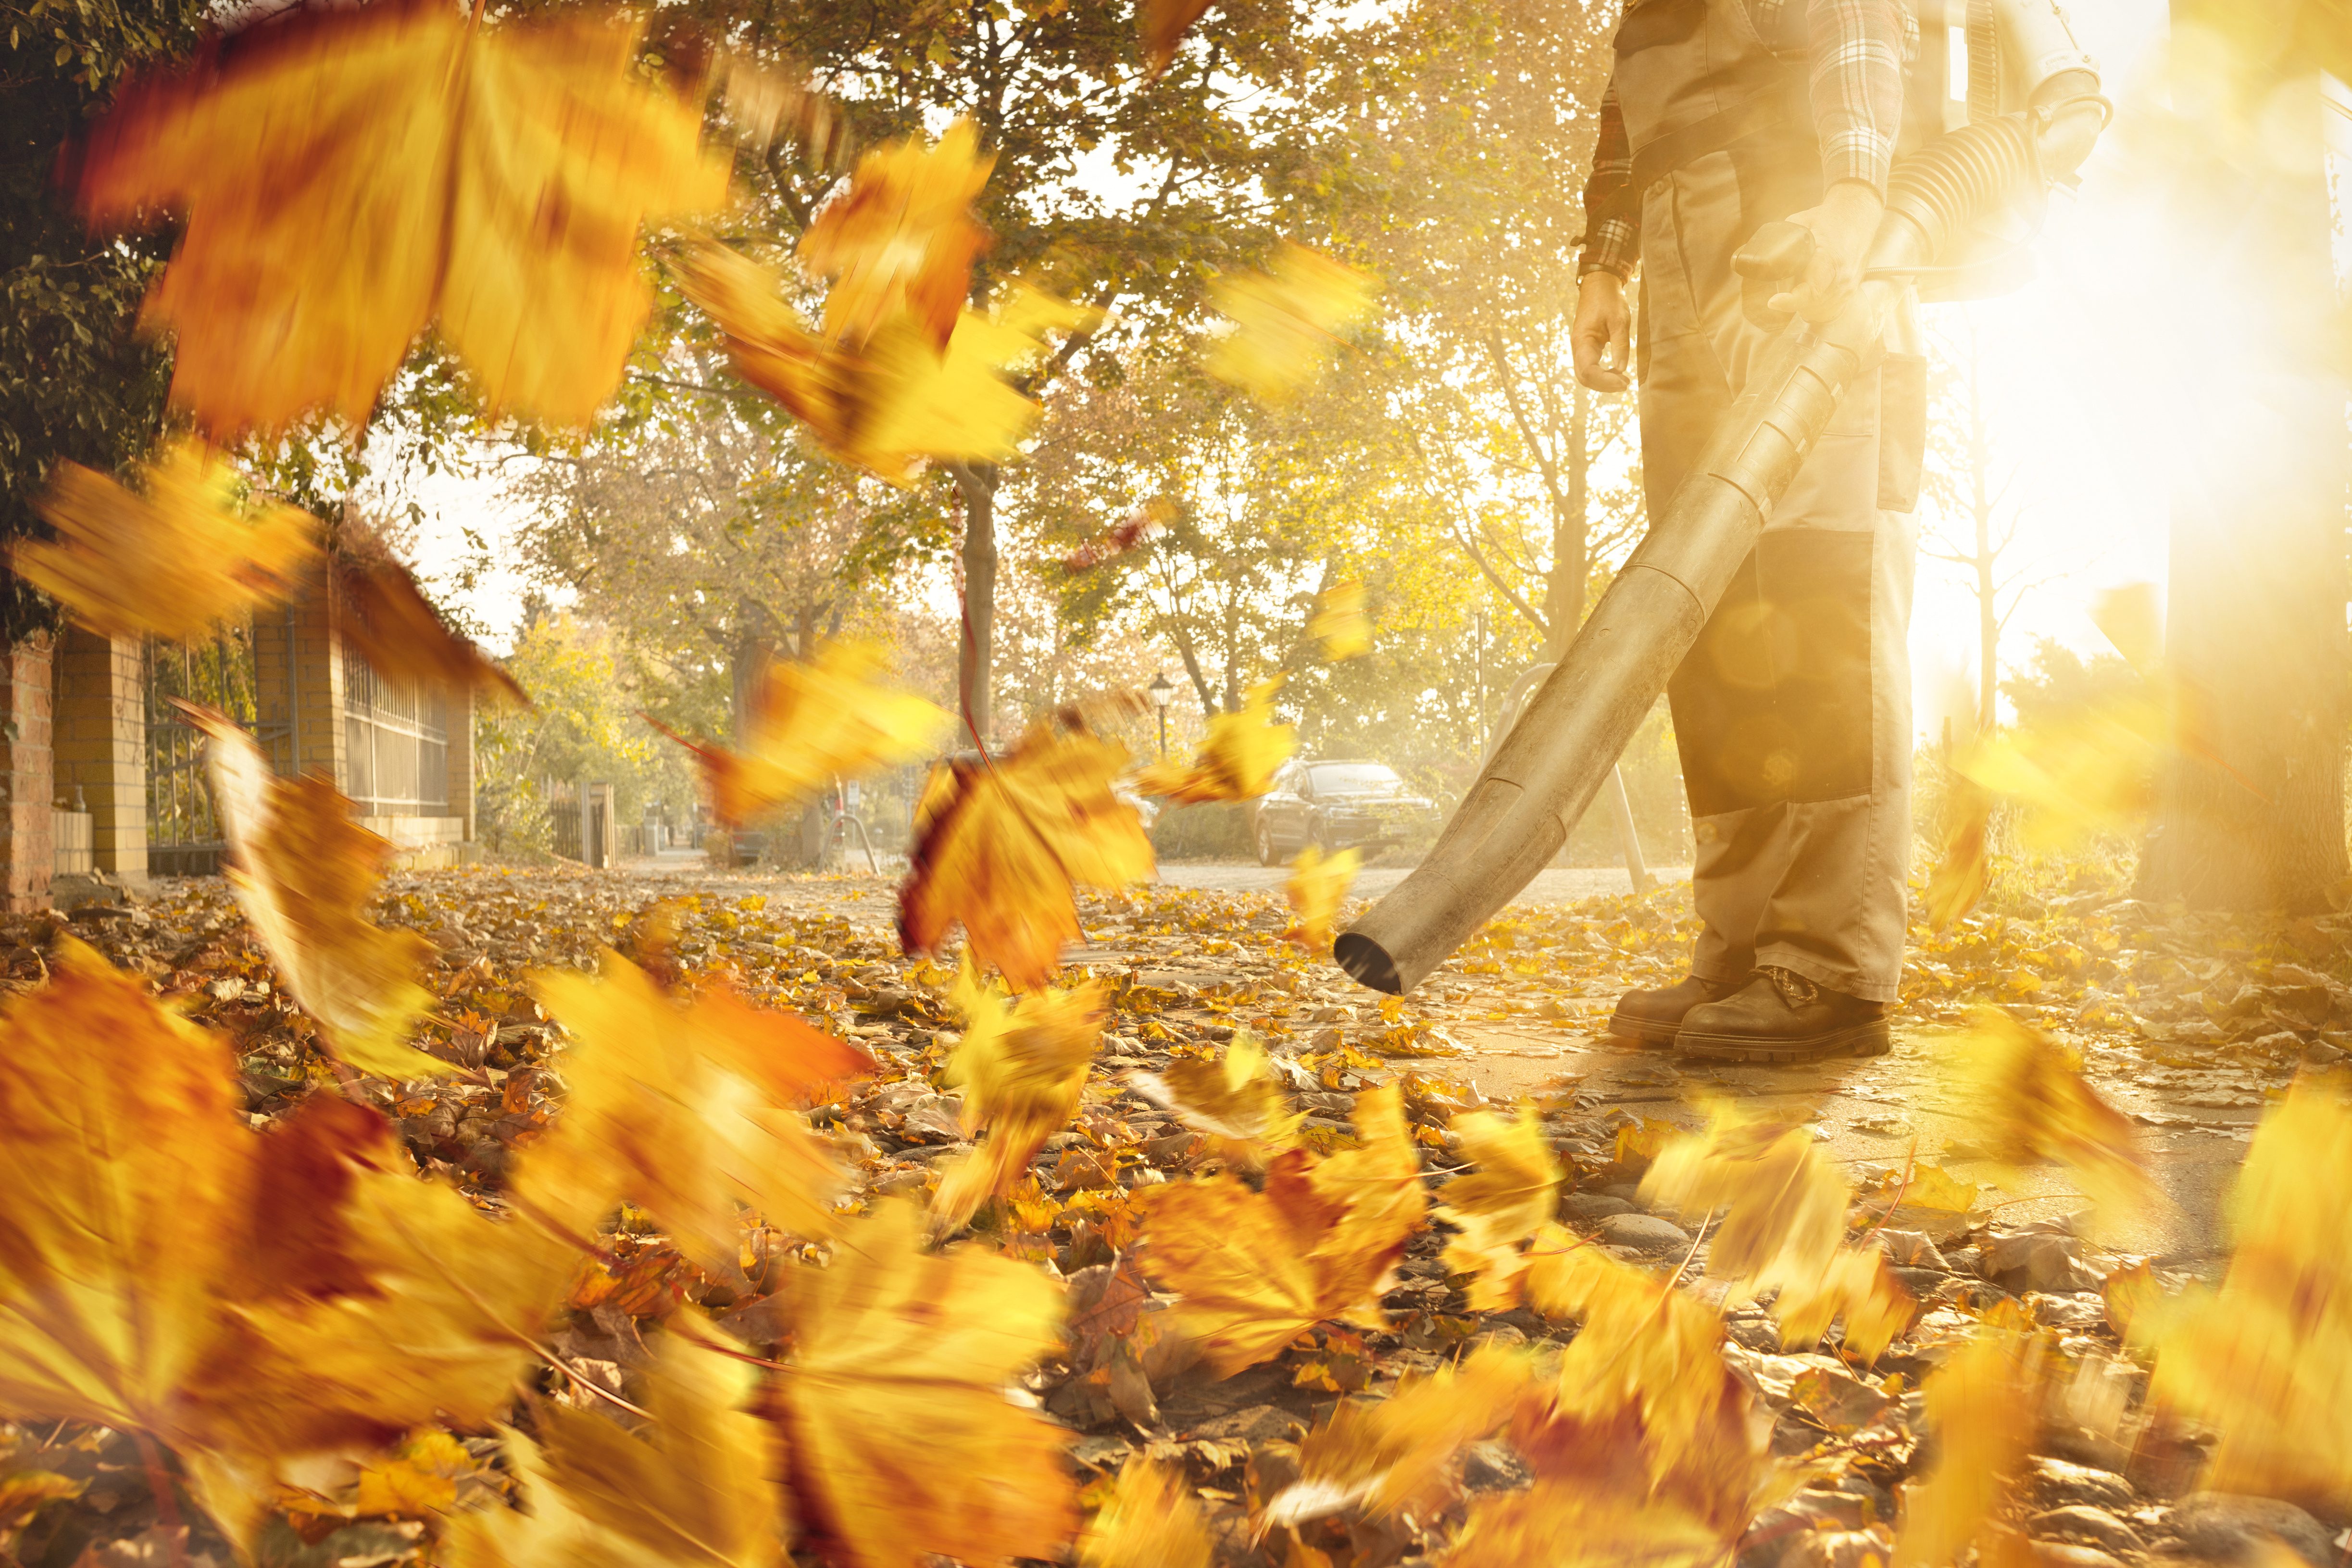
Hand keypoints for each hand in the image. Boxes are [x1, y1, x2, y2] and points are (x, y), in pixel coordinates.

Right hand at [1572, 270, 1631, 391]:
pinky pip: (1589, 367)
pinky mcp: (1585, 347)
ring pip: (1586, 375)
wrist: (1599, 285)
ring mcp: (1580, 348)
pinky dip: (1602, 374)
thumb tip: (1622, 369)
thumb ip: (1620, 345)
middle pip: (1584, 377)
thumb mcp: (1619, 320)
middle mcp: (1577, 347)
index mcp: (1583, 341)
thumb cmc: (1609, 300)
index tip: (1624, 382)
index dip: (1605, 381)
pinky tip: (1616, 372)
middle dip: (1604, 385)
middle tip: (1626, 384)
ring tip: (1623, 380)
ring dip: (1603, 382)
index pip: (1589, 371)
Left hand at [1769, 179, 1883, 321]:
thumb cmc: (1828, 219)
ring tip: (1798, 286)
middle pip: (1809, 304)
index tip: (1773, 301)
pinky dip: (1815, 308)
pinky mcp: (1850, 294)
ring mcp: (1848, 288)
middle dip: (1792, 300)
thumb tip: (1742, 255)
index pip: (1812, 289)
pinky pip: (1828, 312)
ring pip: (1818, 312)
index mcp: (1830, 259)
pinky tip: (1809, 295)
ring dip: (1803, 306)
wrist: (1859, 217)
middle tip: (1781, 288)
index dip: (1790, 300)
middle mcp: (1842, 278)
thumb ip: (1776, 240)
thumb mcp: (1800, 222)